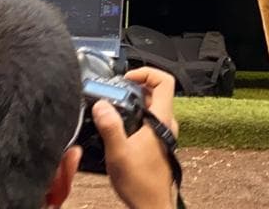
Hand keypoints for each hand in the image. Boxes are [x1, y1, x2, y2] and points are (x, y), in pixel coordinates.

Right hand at [96, 67, 177, 208]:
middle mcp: (166, 124)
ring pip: (151, 106)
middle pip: (155, 91)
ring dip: (133, 103)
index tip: (127, 78)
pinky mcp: (157, 143)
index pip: (165, 81)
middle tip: (115, 92)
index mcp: (162, 120)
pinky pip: (147, 120)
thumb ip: (110, 127)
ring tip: (113, 108)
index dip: (146, 73)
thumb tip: (102, 105)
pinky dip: (133, 117)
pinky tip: (118, 128)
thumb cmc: (141, 185)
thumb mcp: (119, 153)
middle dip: (134, 87)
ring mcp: (163, 133)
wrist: (151, 206)